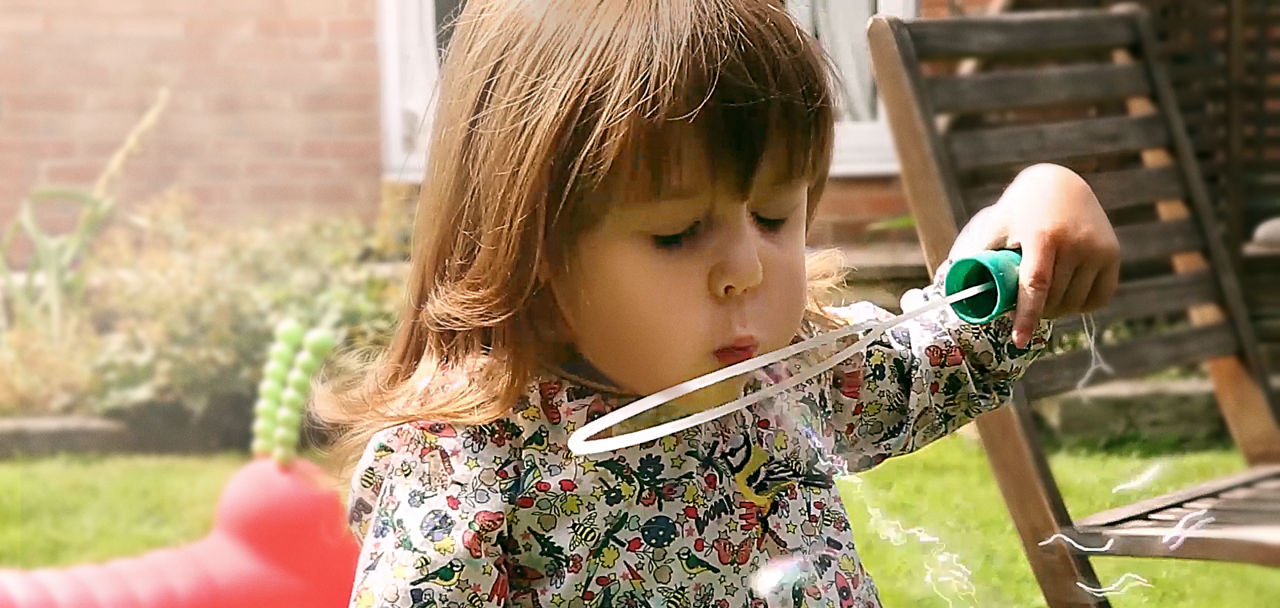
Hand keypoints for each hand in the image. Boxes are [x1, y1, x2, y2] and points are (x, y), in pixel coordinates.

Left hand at [949, 163, 1119, 346]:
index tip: (1018, 340)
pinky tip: (1067, 297)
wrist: (1060, 184)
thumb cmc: (1019, 211)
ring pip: (1076, 302)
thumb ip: (979, 254)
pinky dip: (1081, 306)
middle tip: (1024, 308)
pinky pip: (1099, 297)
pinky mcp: (1113, 254)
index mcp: (1043, 235)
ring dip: (1058, 311)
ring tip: (1044, 301)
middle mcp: (1075, 242)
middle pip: (1055, 299)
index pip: (1035, 286)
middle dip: (1038, 312)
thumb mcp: (996, 224)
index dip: (1026, 317)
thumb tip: (957, 290)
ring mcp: (1098, 249)